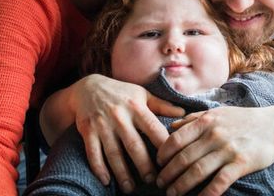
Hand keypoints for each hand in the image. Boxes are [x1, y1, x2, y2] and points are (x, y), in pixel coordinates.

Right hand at [71, 74, 184, 192]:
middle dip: (144, 165)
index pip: (153, 128)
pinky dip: (99, 168)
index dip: (163, 146)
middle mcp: (120, 116)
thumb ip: (162, 106)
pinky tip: (106, 181)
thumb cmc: (121, 93)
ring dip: (122, 173)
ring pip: (113, 153)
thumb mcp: (142, 94)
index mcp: (136, 107)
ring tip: (130, 188)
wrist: (88, 87)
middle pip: (134, 145)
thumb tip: (184, 114)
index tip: (172, 161)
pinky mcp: (88, 131)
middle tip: (153, 181)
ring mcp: (103, 125)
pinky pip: (93, 153)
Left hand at [156, 106, 273, 195]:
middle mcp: (214, 134)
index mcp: (206, 121)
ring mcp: (227, 150)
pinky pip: (219, 182)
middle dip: (168, 174)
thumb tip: (171, 126)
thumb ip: (193, 119)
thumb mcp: (216, 113)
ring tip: (172, 194)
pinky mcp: (241, 163)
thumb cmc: (242, 120)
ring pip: (197, 171)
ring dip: (181, 185)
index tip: (158, 164)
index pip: (176, 139)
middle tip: (160, 184)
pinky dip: (207, 193)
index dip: (163, 154)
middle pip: (183, 158)